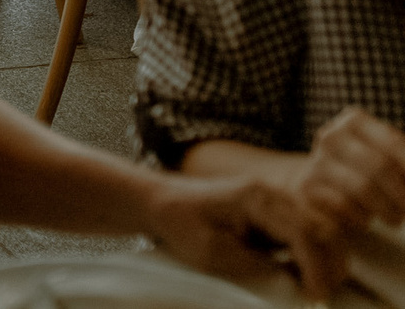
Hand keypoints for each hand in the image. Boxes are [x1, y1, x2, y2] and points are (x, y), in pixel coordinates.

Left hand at [141, 172, 348, 300]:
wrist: (162, 202)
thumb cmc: (182, 224)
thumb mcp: (212, 253)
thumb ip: (255, 265)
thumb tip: (291, 279)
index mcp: (256, 197)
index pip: (304, 232)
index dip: (316, 267)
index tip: (315, 296)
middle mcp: (273, 194)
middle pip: (323, 229)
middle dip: (330, 266)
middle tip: (321, 298)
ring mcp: (276, 201)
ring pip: (322, 230)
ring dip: (328, 262)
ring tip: (317, 291)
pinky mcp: (276, 213)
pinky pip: (309, 233)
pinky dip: (316, 256)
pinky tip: (307, 279)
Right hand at [288, 108, 404, 235]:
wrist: (319, 190)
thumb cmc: (366, 174)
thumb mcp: (387, 158)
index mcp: (354, 122)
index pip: (394, 142)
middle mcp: (330, 137)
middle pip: (379, 166)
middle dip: (403, 194)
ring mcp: (314, 162)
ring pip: (361, 188)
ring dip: (387, 210)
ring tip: (394, 218)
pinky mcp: (306, 191)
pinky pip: (343, 207)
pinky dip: (362, 218)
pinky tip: (365, 218)